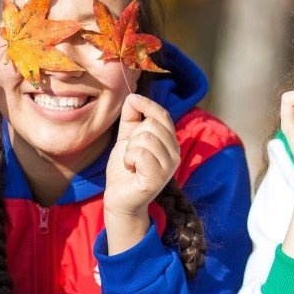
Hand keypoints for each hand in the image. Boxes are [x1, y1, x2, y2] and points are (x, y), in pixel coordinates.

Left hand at [104, 93, 179, 217]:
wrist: (119, 197)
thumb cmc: (124, 169)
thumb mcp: (126, 137)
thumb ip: (131, 117)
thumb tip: (133, 96)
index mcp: (169, 142)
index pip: (163, 115)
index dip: (147, 104)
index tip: (133, 100)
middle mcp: (175, 153)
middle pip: (152, 125)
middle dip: (133, 136)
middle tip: (131, 154)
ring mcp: (169, 167)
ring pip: (145, 138)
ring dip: (129, 150)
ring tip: (131, 163)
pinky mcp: (158, 178)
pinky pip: (140, 154)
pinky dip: (128, 159)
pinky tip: (131, 170)